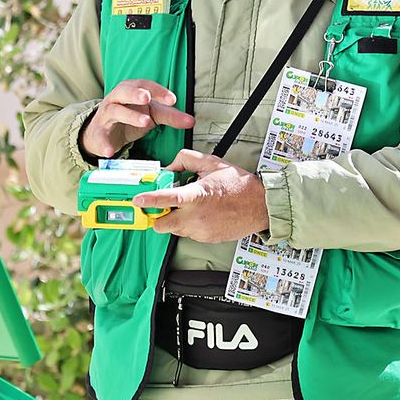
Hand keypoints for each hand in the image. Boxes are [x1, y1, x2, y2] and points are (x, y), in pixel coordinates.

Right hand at [81, 79, 195, 159]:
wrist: (101, 133)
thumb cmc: (128, 117)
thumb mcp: (150, 114)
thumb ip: (170, 116)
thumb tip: (191, 121)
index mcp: (129, 90)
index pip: (144, 85)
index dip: (157, 90)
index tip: (172, 99)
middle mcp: (115, 100)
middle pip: (124, 92)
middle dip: (136, 94)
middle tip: (148, 98)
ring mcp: (105, 116)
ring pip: (115, 111)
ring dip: (129, 116)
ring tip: (145, 122)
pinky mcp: (98, 134)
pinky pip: (100, 138)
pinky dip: (104, 145)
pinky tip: (110, 152)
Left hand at [132, 149, 268, 243]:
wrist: (261, 206)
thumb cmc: (239, 185)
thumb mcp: (213, 163)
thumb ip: (186, 160)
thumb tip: (169, 167)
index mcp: (197, 196)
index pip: (168, 199)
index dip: (150, 200)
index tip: (138, 200)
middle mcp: (197, 216)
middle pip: (162, 225)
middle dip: (158, 217)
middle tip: (163, 206)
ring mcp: (201, 231)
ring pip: (175, 230)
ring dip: (176, 219)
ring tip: (192, 206)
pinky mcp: (206, 239)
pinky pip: (189, 234)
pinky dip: (189, 225)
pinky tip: (203, 214)